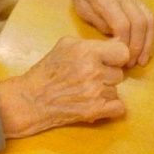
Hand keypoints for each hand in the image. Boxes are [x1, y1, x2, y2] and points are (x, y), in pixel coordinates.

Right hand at [0, 36, 128, 137]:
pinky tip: (96, 104)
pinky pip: (118, 108)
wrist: (30, 99)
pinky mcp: (93, 111)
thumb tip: (118, 42)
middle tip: (90, 78)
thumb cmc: (47, 70)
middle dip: (107, 76)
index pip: (123, 52)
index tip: (108, 61)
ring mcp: (94, 92)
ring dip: (105, 92)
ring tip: (87, 91)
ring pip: (116, 90)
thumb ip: (93, 43)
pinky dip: (110, 108)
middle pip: (119, 73)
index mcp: (87, 51)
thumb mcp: (67, 45)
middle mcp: (93, 70)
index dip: (116, 57)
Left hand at [60, 0, 153, 67]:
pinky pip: (149, 16)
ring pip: (148, 19)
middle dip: (137, 47)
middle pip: (139, 23)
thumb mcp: (80, 4)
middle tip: (129, 64)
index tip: (116, 56)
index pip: (122, 23)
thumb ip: (97, 20)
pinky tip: (145, 48)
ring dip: (147, 42)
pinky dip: (150, 34)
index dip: (122, 42)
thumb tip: (113, 38)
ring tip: (141, 61)